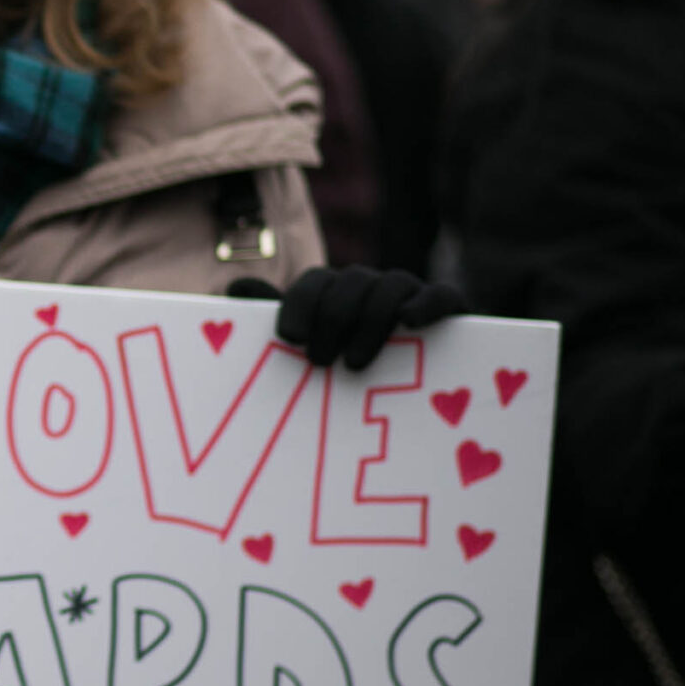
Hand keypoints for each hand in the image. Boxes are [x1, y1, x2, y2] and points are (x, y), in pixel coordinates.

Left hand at [229, 267, 465, 368]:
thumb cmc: (342, 372)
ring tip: (352, 364)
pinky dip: (427, 302)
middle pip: (350, 281)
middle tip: (318, 362)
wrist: (411, 404)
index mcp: (335, 292)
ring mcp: (411, 296)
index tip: (288, 338)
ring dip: (370, 319)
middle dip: (331, 318)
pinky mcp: (450, 312)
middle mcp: (371, 286)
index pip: (314, 281)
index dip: (298, 304)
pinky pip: (443, 295)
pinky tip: (411, 321)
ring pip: (391, 285)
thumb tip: (234, 288)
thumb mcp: (307, 350)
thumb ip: (272, 320)